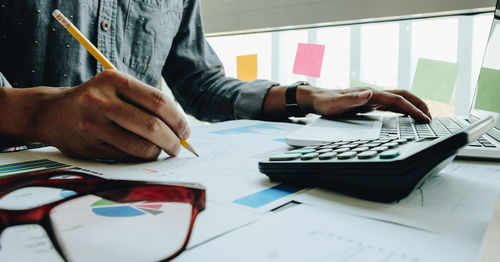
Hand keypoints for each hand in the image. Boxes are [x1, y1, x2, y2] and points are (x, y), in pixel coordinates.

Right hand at [37, 70, 189, 160]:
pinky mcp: (89, 147)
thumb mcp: (117, 88)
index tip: (186, 131)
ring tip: (160, 150)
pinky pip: (126, 157)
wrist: (53, 113)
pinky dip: (140, 158)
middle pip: (152, 126)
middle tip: (179, 147)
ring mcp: (93, 125)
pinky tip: (140, 153)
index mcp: (114, 79)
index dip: (178, 119)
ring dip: (158, 152)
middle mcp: (101, 100)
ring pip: (141, 146)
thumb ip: (146, 102)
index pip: (158, 102)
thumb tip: (182, 129)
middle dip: (173, 140)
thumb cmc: (97, 100)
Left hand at [299, 86, 431, 121]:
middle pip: (402, 95)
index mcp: (368, 94)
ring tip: (423, 117)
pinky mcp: (368, 103)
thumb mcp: (334, 105)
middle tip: (430, 117)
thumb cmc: (324, 103)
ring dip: (412, 105)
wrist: (316, 99)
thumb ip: (351, 100)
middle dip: (418, 104)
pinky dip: (401, 109)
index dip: (412, 109)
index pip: (397, 100)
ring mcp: (371, 98)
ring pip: (398, 99)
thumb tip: (369, 93)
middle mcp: (372, 94)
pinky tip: (405, 116)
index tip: (424, 119)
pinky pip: (390, 104)